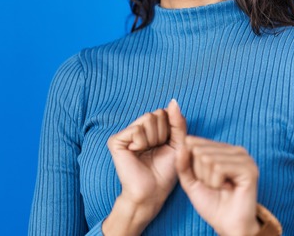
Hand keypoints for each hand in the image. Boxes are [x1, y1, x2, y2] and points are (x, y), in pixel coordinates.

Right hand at [103, 99, 186, 234]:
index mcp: (151, 129)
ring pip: (147, 119)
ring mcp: (125, 134)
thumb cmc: (165, 172)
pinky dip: (141, 143)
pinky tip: (136, 153)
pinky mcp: (116, 140)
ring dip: (153, 139)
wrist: (152, 192)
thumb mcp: (178, 143)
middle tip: (155, 151)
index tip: (166, 146)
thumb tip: (173, 101)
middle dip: (162, 134)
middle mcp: (137, 128)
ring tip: (147, 153)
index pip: (164, 113)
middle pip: (156, 114)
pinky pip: (136, 129)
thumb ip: (178, 122)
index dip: (170, 130)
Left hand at [176, 136, 260, 235]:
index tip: (203, 180)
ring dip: (208, 180)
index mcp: (224, 149)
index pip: (195, 143)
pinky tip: (227, 189)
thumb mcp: (191, 182)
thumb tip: (183, 144)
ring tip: (221, 188)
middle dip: (200, 174)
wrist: (227, 225)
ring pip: (208, 158)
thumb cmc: (212, 204)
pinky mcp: (249, 169)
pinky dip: (216, 182)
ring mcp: (244, 158)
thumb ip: (183, 164)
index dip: (192, 166)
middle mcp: (236, 150)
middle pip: (200, 151)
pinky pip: (219, 167)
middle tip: (214, 186)